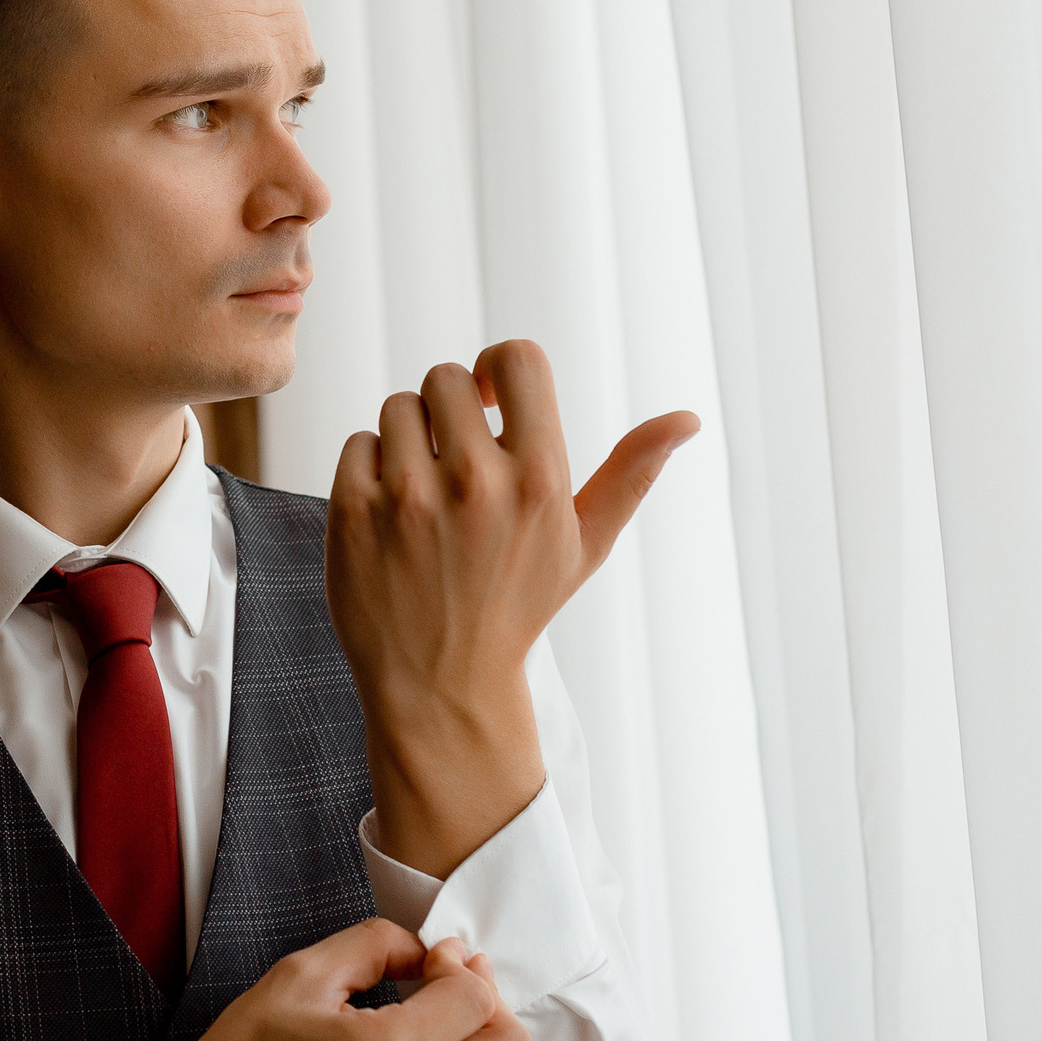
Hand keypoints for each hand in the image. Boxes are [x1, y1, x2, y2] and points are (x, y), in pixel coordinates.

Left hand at [329, 341, 697, 877]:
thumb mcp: (585, 544)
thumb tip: (687, 418)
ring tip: (424, 491)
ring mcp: (409, 497)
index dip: (496, 369)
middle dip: (448, 410)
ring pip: (397, 407)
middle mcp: (476, 482)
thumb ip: (632, 473)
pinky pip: (357, 443)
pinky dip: (369, 469)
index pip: (516, 358)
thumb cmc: (517, 604)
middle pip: (445, 377)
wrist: (441, 682)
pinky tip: (390, 514)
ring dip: (407, 439)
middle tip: (454, 459)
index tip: (490, 401)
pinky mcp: (353, 513)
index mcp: (540, 479)